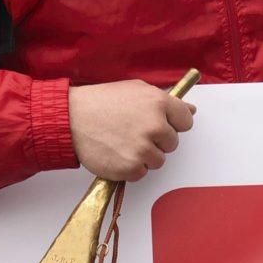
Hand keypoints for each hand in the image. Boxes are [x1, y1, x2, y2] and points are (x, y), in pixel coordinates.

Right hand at [68, 79, 195, 181]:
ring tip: (124, 141)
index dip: (173, 123)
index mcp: (159, 103)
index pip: (186, 121)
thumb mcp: (136, 90)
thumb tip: (190, 110)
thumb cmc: (102, 101)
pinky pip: (142, 173)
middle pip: (172, 143)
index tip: (162, 123)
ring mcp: (143, 148)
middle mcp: (155, 125)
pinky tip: (117, 152)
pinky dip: (130, 167)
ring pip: (158, 160)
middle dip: (157, 139)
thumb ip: (165, 101)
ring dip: (144, 155)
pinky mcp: (131, 167)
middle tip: (135, 131)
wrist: (72, 117)